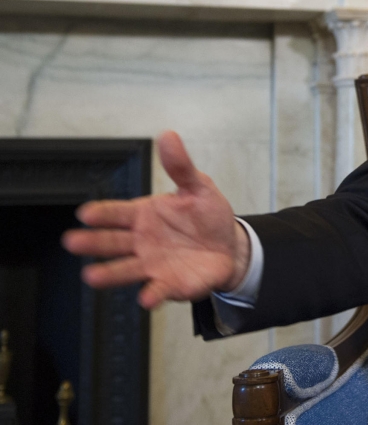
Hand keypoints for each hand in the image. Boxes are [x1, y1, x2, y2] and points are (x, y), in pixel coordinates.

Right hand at [62, 130, 249, 309]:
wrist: (229, 246)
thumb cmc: (207, 216)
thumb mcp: (198, 187)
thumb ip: (181, 167)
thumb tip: (168, 136)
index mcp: (144, 215)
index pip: (117, 213)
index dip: (102, 213)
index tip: (86, 213)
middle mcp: (141, 241)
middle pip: (111, 242)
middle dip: (92, 242)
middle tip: (73, 241)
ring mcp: (152, 264)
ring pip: (125, 269)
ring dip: (108, 273)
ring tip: (91, 276)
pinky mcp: (169, 284)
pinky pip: (158, 290)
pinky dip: (152, 294)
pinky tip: (147, 297)